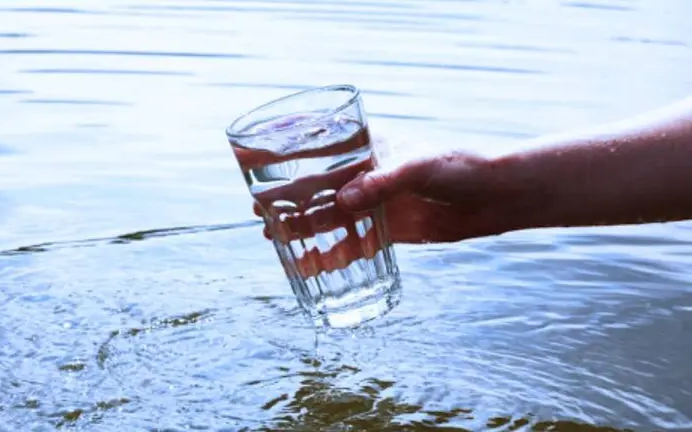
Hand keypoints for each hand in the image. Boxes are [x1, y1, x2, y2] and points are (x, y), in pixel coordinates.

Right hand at [251, 149, 518, 277]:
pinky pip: (355, 241)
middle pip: (319, 187)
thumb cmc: (460, 166)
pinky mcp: (390, 229)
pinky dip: (335, 252)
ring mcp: (377, 203)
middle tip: (261, 214)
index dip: (291, 162)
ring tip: (277, 239)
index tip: (262, 172)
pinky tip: (316, 264)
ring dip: (305, 227)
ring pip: (331, 216)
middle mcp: (368, 175)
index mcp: (370, 147)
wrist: (495, 196)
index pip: (322, 150)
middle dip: (289, 200)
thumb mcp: (420, 167)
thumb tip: (344, 200)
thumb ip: (382, 183)